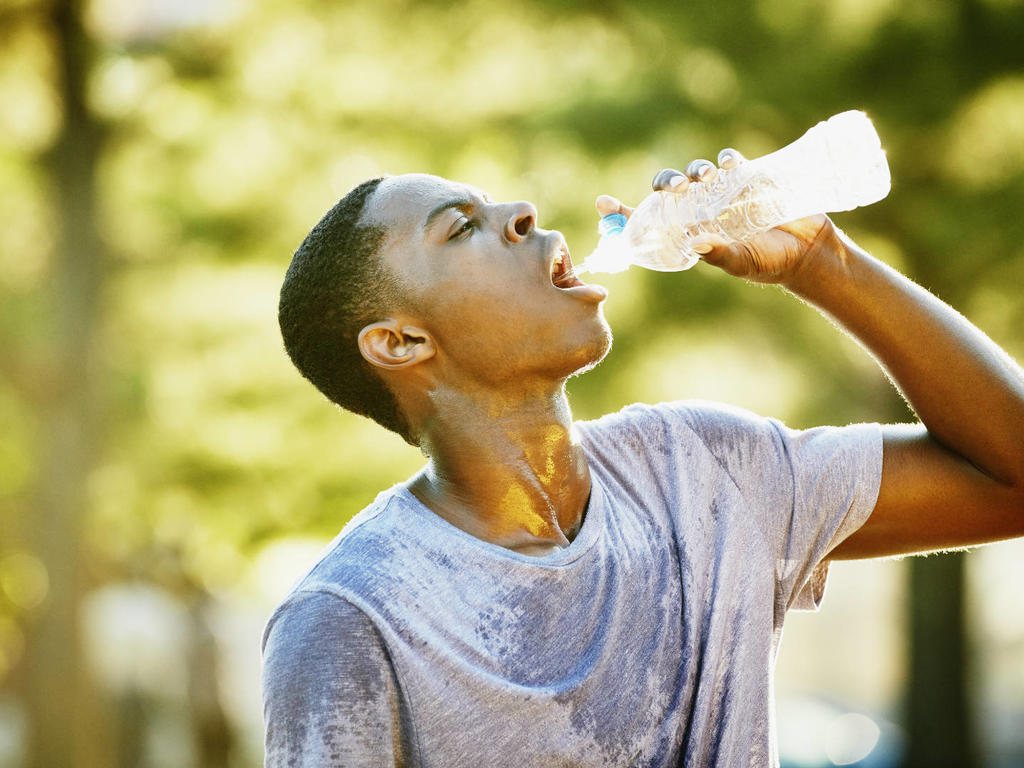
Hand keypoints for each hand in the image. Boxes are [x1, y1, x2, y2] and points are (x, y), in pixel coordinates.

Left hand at [597, 149, 838, 285]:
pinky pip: (729, 163)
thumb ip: (720, 254)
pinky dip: (725, 159)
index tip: (602, 203)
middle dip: (664, 183)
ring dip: (693, 171)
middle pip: (669, 190)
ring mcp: (724, 193)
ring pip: (695, 173)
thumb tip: (697, 242)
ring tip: (705, 178)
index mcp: (690, 233)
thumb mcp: (743, 263)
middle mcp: (702, 210)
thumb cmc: (771, 264)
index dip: (624, 211)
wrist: (810, 252)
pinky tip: (728, 164)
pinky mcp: (748, 178)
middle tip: (674, 189)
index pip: (649, 220)